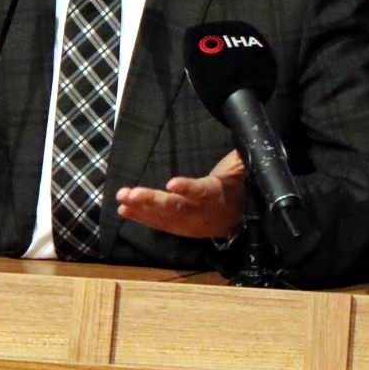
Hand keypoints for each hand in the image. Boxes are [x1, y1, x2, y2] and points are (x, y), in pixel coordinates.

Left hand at [115, 150, 246, 238]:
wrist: (239, 221)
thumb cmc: (235, 187)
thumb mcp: (242, 171)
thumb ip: (239, 160)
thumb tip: (246, 142)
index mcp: (217, 194)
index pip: (202, 191)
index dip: (188, 189)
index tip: (171, 184)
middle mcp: (201, 212)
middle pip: (176, 208)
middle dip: (152, 201)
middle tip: (131, 194)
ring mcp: (189, 223)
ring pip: (164, 217)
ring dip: (141, 209)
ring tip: (122, 200)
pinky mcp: (179, 228)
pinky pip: (159, 223)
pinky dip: (141, 217)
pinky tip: (124, 210)